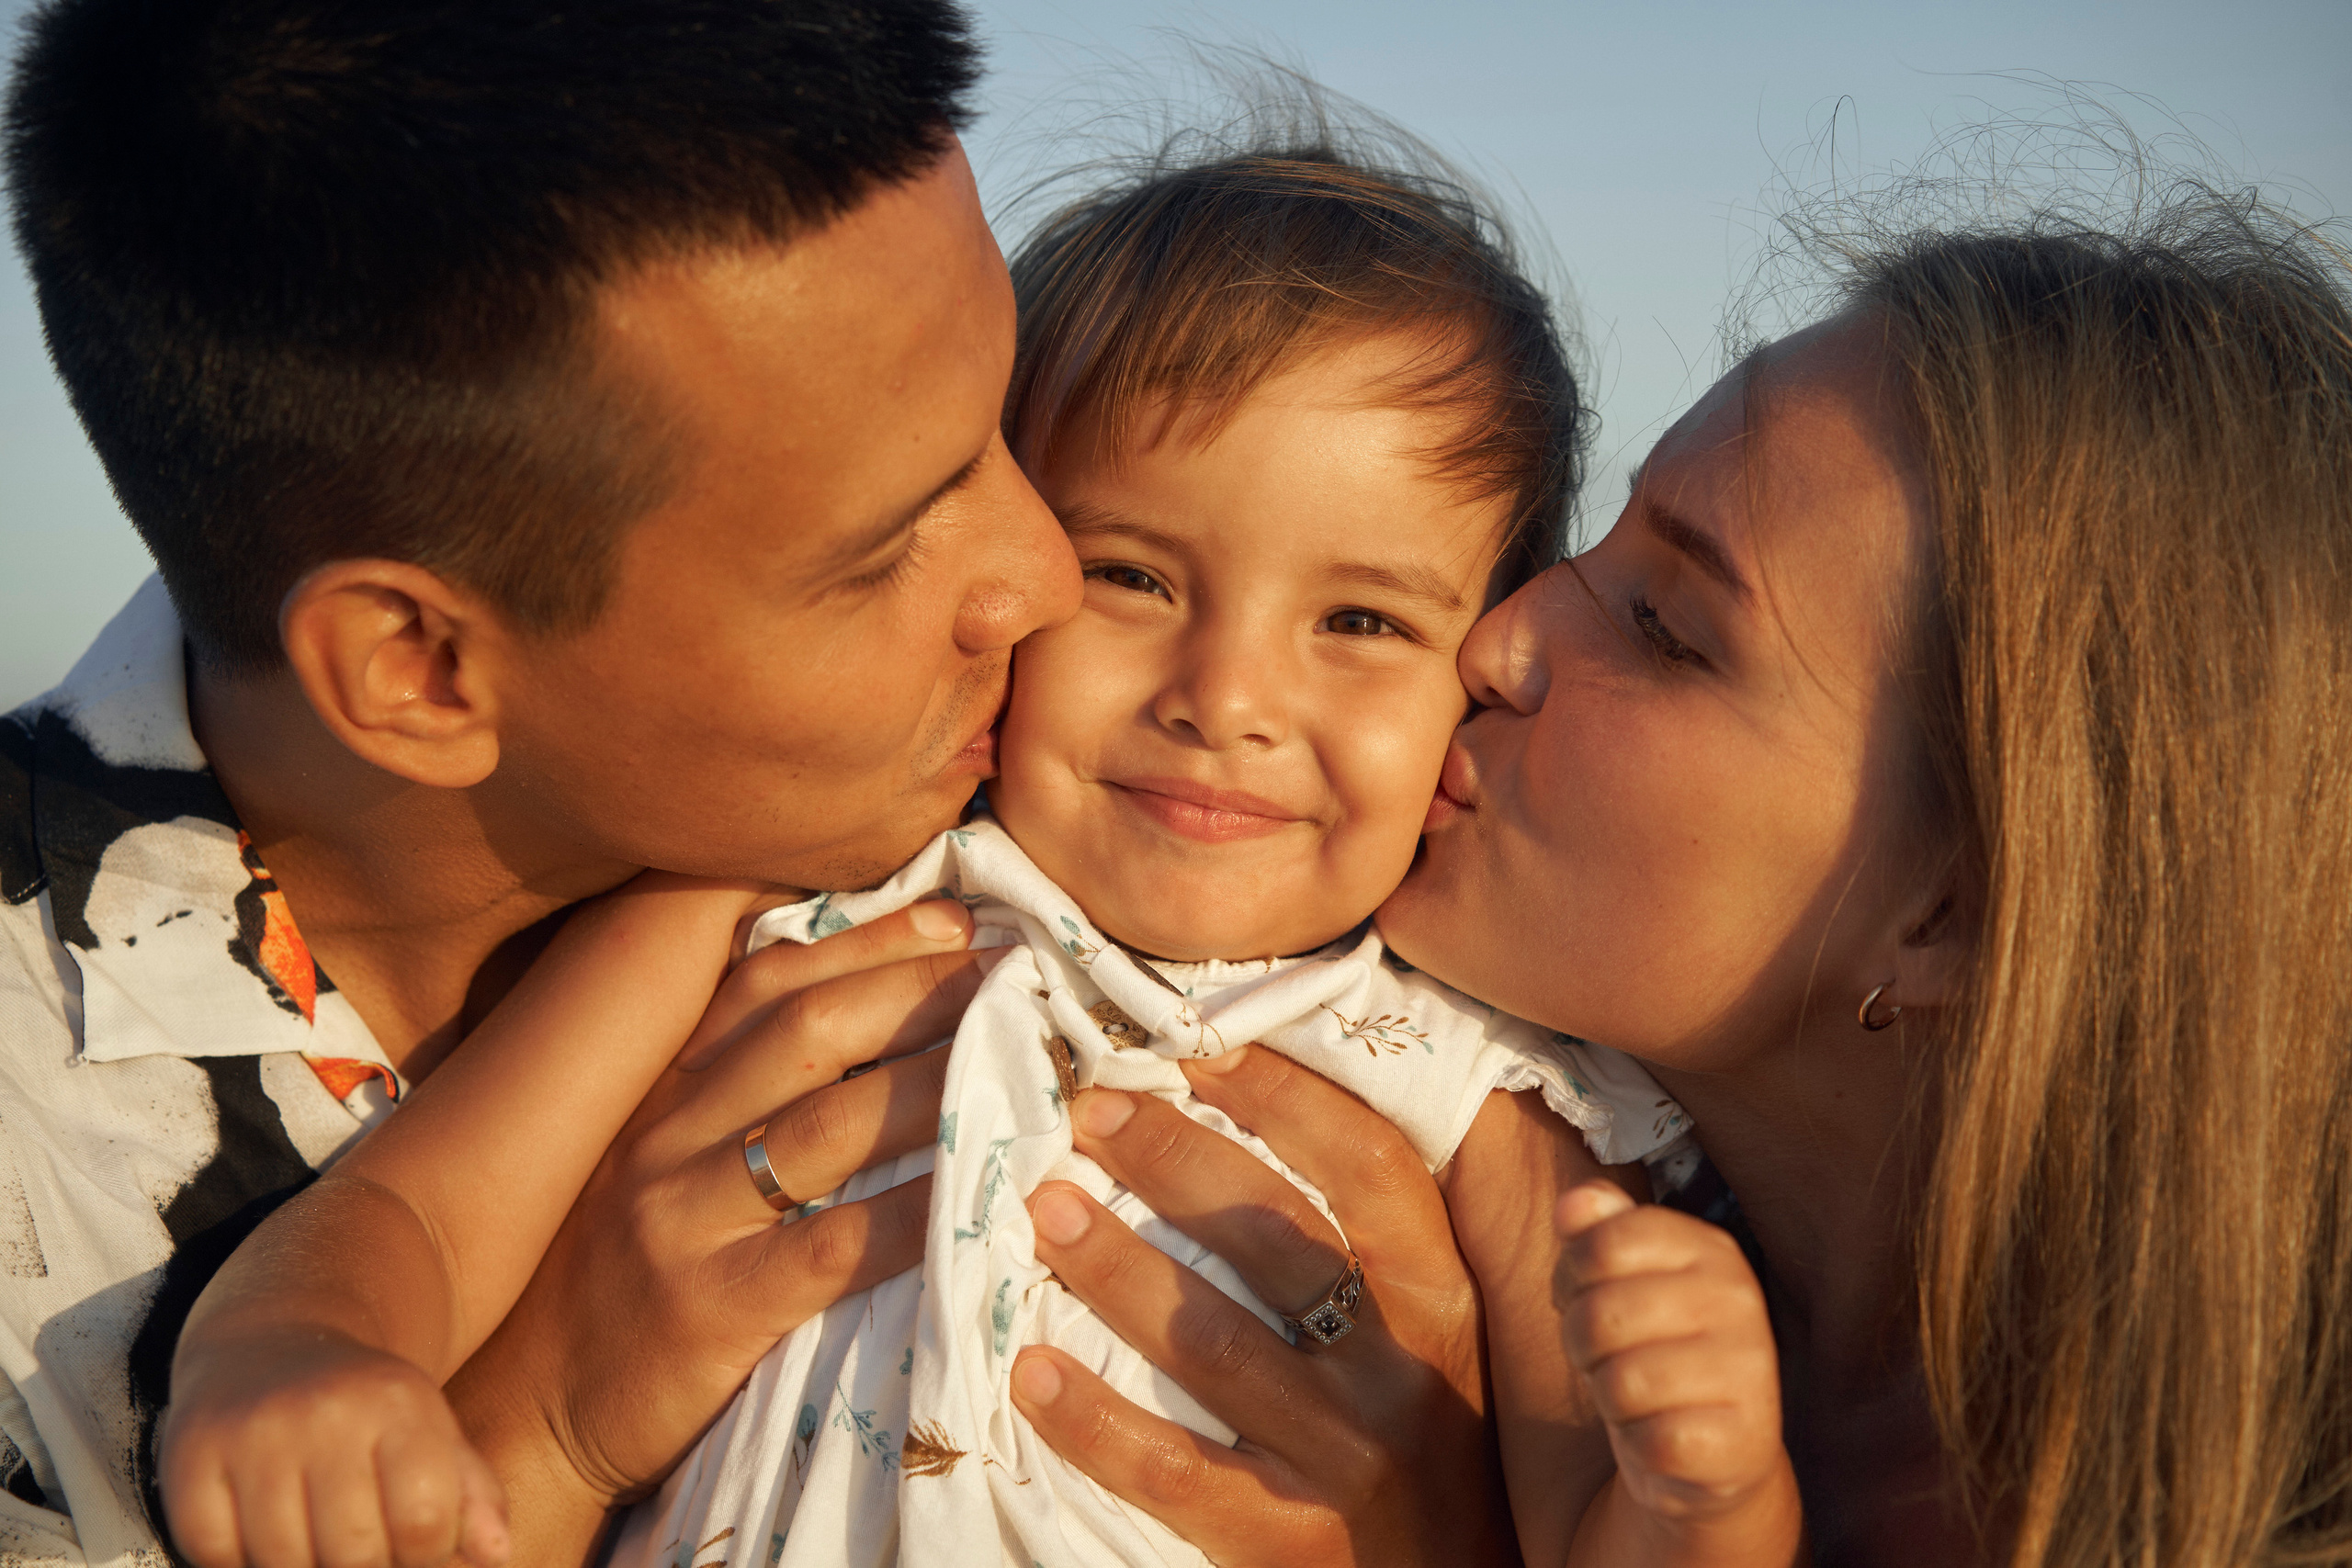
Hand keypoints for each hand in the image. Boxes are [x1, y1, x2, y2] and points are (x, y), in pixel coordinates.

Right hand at [160, 1330, 506, 1567]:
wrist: (272, 1342)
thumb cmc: (368, 1409)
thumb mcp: (433, 1432)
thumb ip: (473, 1497)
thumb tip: (497, 1557)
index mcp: (399, 1405)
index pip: (425, 1524)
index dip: (424, 1556)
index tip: (413, 1548)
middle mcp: (326, 1413)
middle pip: (354, 1554)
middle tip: (361, 1551)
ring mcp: (253, 1434)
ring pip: (282, 1562)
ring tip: (315, 1542)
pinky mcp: (191, 1457)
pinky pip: (213, 1554)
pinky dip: (237, 1562)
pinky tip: (259, 1533)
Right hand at [444, 900, 999, 1566]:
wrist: (521, 1412)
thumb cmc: (612, 1280)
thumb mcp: (652, 1166)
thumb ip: (731, 1101)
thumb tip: (861, 1031)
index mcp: (661, 1089)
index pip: (767, 980)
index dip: (868, 940)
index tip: (958, 919)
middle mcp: (666, 1132)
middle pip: (812, 1030)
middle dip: (922, 989)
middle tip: (1015, 976)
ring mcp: (681, 1215)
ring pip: (831, 1122)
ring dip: (939, 1084)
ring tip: (1028, 1066)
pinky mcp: (708, 1305)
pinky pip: (833, 1246)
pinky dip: (918, 1215)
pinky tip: (986, 1200)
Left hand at [1007, 1044, 1518, 1567]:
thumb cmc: (1433, 1449)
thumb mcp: (1436, 1339)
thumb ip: (1376, 1248)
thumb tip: (1250, 1116)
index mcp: (1443, 1297)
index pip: (1368, 1164)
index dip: (1282, 1095)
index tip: (1195, 1046)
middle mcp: (1406, 1369)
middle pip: (1278, 1234)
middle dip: (1173, 1157)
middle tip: (1089, 1110)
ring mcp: (1348, 1457)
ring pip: (1215, 1340)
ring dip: (1117, 1266)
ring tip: (1044, 1208)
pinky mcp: (1290, 1540)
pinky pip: (1174, 1468)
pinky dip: (1093, 1419)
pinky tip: (1030, 1372)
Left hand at [1554, 1183, 1802, 1566]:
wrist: (1710, 1453)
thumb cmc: (1652, 1352)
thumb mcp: (1622, 1281)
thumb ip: (1597, 1230)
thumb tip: (1572, 1202)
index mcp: (1710, 1249)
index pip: (1605, 1242)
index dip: (1571, 1276)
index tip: (1583, 1298)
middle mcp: (1739, 1300)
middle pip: (1601, 1314)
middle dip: (1583, 1346)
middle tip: (1609, 1359)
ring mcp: (1750, 1370)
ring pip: (1621, 1383)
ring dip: (1610, 1399)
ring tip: (1638, 1398)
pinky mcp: (1748, 1440)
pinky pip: (1650, 1441)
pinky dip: (1639, 1445)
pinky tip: (1662, 1437)